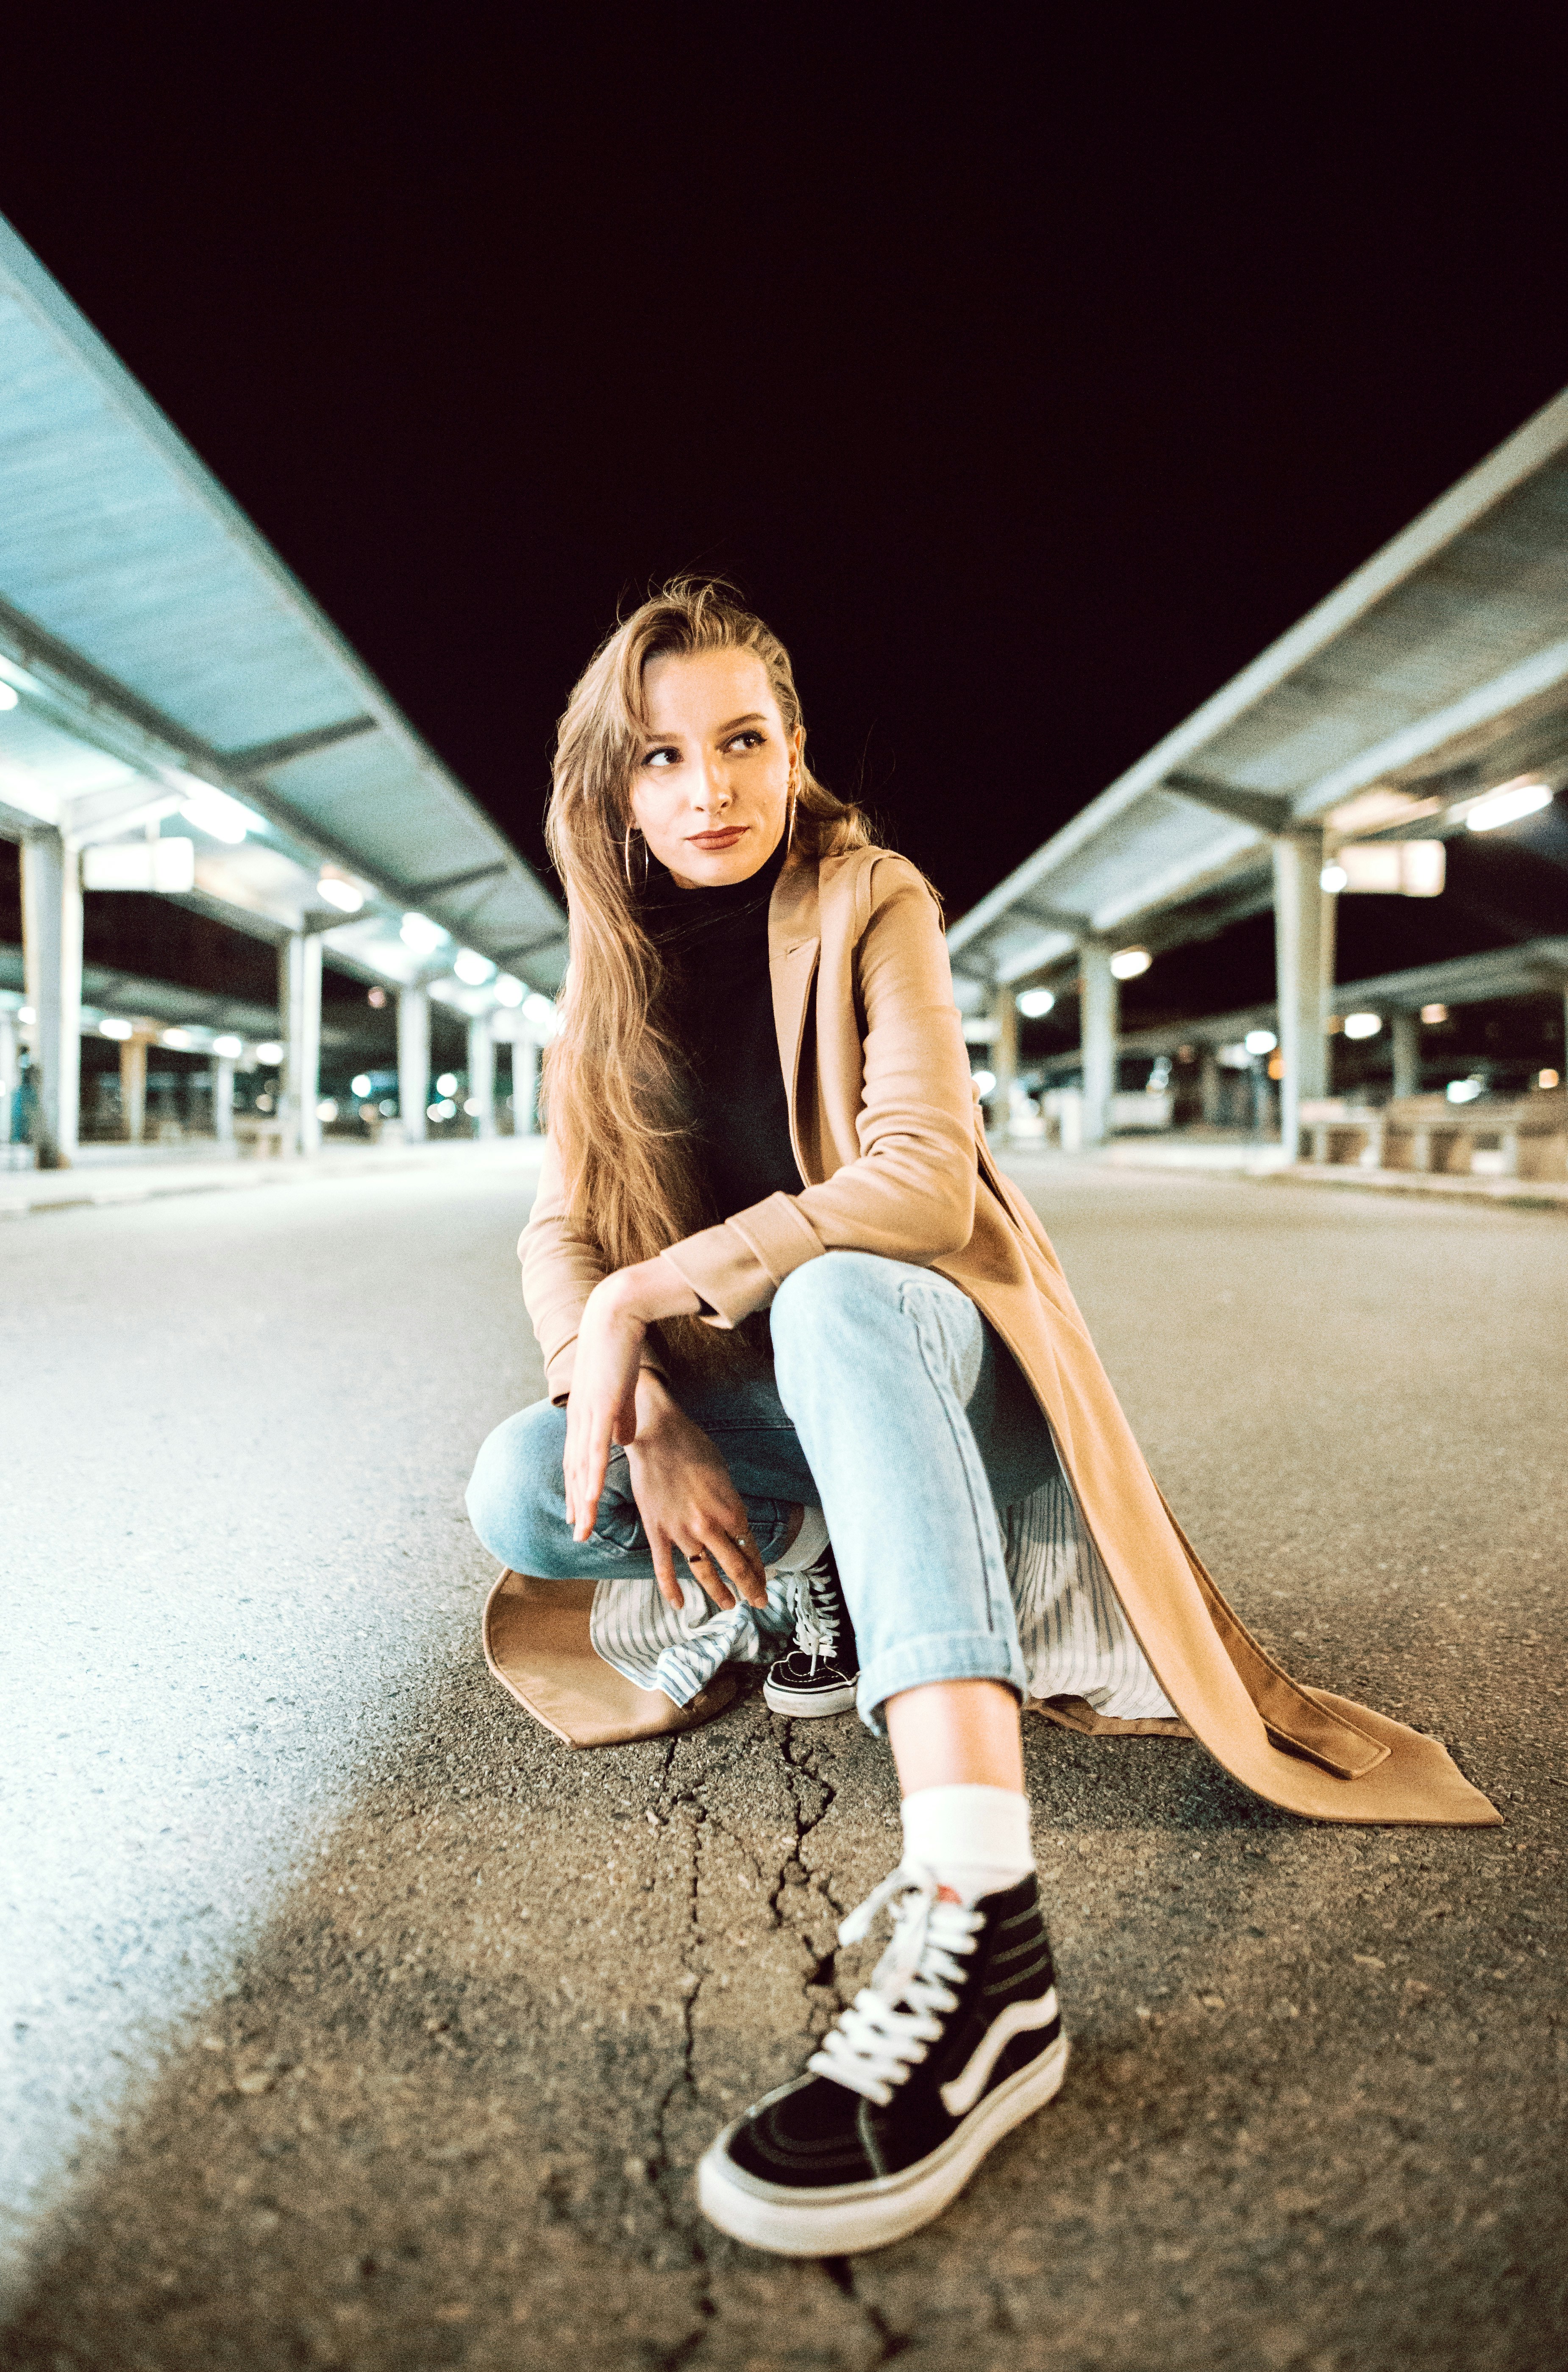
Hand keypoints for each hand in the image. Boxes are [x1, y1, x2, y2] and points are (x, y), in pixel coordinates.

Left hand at [562, 1254, 703, 1543]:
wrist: (614, 1315)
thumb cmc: (619, 1349)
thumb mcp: (622, 1391)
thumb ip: (622, 1417)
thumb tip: (623, 1440)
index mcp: (586, 1415)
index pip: (579, 1460)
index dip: (578, 1489)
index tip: (579, 1514)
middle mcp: (580, 1418)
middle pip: (576, 1471)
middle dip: (577, 1504)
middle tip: (578, 1534)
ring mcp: (587, 1414)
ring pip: (582, 1467)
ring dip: (582, 1500)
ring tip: (582, 1529)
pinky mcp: (600, 1406)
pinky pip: (594, 1450)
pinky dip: (590, 1476)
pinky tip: (589, 1498)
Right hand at [622, 1379, 769, 1613]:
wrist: (658, 1434)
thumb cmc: (694, 1447)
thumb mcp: (724, 1474)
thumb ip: (730, 1503)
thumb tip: (736, 1523)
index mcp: (731, 1509)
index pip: (750, 1549)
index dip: (759, 1569)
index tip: (764, 1581)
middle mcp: (709, 1525)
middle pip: (734, 1566)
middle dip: (750, 1588)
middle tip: (757, 1602)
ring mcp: (681, 1531)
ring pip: (704, 1572)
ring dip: (719, 1592)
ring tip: (728, 1605)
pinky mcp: (657, 1530)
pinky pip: (664, 1568)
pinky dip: (672, 1590)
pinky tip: (680, 1605)